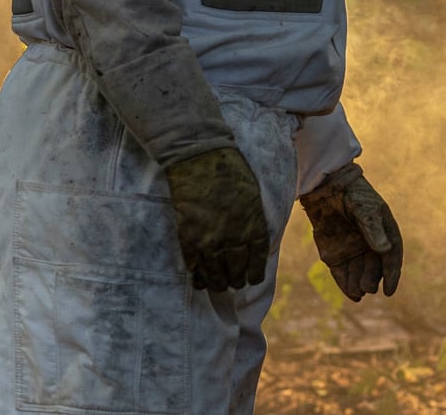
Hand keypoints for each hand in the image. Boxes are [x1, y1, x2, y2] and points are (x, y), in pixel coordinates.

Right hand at [163, 146, 270, 290]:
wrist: (201, 159)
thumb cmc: (231, 170)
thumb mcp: (254, 194)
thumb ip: (254, 218)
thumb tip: (253, 236)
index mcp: (254, 225)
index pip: (257, 259)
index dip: (255, 272)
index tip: (253, 279)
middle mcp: (234, 238)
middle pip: (236, 269)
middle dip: (236, 280)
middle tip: (235, 284)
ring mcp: (210, 240)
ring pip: (215, 273)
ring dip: (218, 283)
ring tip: (219, 286)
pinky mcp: (189, 238)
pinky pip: (194, 265)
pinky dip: (198, 276)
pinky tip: (200, 280)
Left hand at [300, 164, 402, 301]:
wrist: (325, 185)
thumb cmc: (351, 193)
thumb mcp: (364, 208)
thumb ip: (373, 229)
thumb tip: (385, 250)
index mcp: (383, 230)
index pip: (391, 255)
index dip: (392, 273)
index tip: (389, 290)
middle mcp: (369, 243)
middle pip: (374, 267)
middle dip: (372, 279)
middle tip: (368, 288)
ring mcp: (351, 249)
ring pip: (358, 273)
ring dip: (359, 284)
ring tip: (358, 293)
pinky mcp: (333, 253)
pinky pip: (341, 272)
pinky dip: (346, 284)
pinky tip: (350, 293)